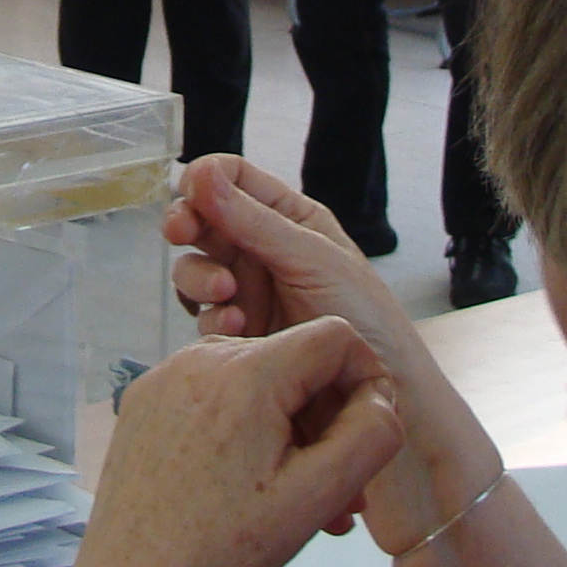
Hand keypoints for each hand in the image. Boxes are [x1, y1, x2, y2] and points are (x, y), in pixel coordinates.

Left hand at [50, 317, 406, 566]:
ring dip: (285, 429)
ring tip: (294, 498)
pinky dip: (241, 430)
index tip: (369, 429)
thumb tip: (379, 397)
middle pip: (294, 361)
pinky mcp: (145, 401)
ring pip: (254, 381)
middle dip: (326, 419)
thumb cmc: (222, 547)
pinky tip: (245, 485)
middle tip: (342, 489)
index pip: (335, 337)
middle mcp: (201, 359)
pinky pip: (213, 396)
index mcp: (247, 372)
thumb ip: (371, 434)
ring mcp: (166, 377)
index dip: (367, 378)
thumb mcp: (317, 495)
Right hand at [163, 154, 499, 550]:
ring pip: (197, 270)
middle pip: (204, 222)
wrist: (385, 394)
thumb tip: (201, 172)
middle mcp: (265, 250)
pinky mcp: (241, 335)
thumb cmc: (369, 319)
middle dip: (189, 225)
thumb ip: (253, 220)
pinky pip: (206, 316)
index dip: (205, 179)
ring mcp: (250, 293)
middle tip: (180, 232)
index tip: (190, 193)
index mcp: (290, 219)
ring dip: (201, 277)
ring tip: (226, 294)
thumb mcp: (312, 259)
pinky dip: (213, 318)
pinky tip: (237, 330)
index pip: (234, 180)